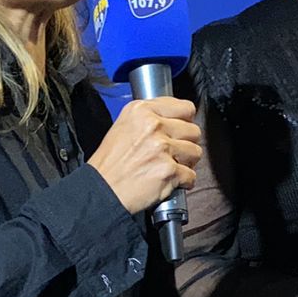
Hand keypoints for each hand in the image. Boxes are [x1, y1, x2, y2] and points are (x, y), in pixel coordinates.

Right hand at [88, 98, 201, 215]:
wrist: (102, 189)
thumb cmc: (110, 163)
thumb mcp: (123, 125)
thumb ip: (150, 118)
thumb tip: (175, 120)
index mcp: (142, 111)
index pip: (185, 107)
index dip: (185, 122)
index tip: (180, 130)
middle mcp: (154, 126)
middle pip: (193, 130)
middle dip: (186, 144)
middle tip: (173, 153)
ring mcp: (162, 148)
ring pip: (195, 152)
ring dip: (186, 163)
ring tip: (170, 167)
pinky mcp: (169, 171)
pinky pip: (191, 175)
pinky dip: (183, 182)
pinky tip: (170, 181)